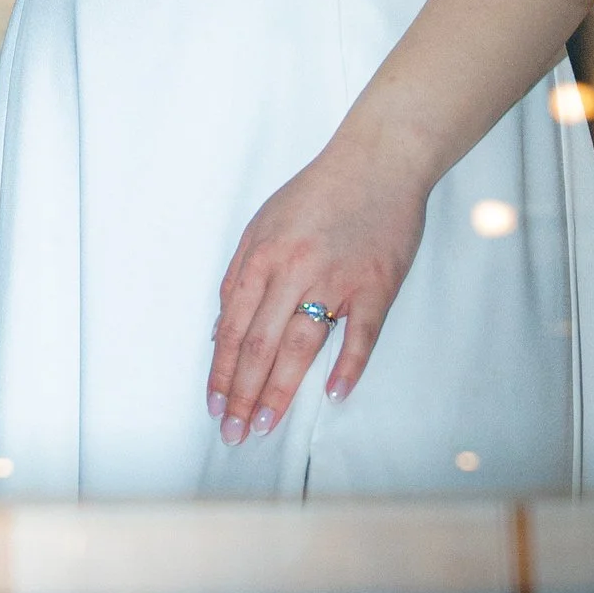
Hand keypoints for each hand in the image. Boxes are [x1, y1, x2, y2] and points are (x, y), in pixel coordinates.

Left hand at [206, 117, 428, 444]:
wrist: (379, 159)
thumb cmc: (318, 192)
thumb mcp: (263, 223)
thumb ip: (239, 275)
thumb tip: (222, 331)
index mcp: (263, 255)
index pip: (234, 327)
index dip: (222, 372)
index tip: (214, 407)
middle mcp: (295, 269)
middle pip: (261, 344)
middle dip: (243, 394)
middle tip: (233, 433)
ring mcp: (338, 278)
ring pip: (302, 344)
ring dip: (281, 390)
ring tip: (265, 424)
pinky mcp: (378, 283)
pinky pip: (362, 333)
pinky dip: (349, 365)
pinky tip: (334, 394)